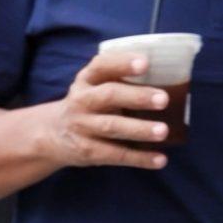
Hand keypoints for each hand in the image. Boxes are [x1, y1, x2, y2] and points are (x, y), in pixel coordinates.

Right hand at [36, 50, 173, 172]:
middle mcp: (81, 101)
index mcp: (86, 79)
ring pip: (112, 127)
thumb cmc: (88, 103)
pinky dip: (139, 158)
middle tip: (164, 99)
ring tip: (163, 130)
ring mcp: (82, 127)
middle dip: (137, 97)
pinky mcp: (87, 151)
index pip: (102, 66)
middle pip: (108, 96)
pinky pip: (115, 155)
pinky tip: (160, 159)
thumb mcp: (93, 85)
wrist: (53, 134)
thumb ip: (119, 78)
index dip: (122, 63)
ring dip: (139, 129)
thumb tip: (169, 76)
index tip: (145, 63)